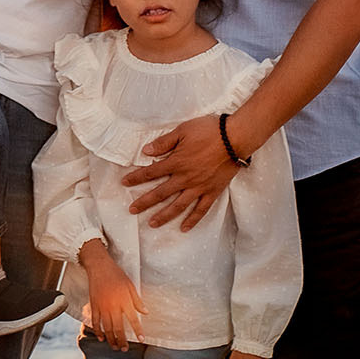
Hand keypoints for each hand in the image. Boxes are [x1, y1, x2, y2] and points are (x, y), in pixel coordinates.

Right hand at [79, 242, 142, 349]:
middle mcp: (113, 306)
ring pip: (106, 327)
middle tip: (124, 349)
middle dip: (122, 340)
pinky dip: (98, 331)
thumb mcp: (131, 286)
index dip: (138, 331)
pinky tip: (101, 338)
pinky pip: (95, 321)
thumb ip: (138, 301)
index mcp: (124, 301)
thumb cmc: (116, 275)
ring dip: (111, 339)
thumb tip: (146, 312)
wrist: (99, 267)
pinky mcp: (94, 305)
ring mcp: (102, 307)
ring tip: (115, 347)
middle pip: (118, 328)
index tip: (141, 339)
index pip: (133, 320)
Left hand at [122, 115, 238, 229]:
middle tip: (132, 210)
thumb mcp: (182, 131)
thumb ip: (164, 142)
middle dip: (144, 202)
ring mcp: (199, 187)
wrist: (236, 138)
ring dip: (164, 215)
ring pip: (178, 205)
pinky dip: (193, 220)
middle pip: (160, 193)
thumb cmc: (209, 131)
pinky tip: (184, 228)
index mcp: (176, 162)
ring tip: (152, 223)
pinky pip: (201, 209)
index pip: (150, 172)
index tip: (124, 183)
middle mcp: (185, 178)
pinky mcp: (213, 192)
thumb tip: (145, 151)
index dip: (136, 178)